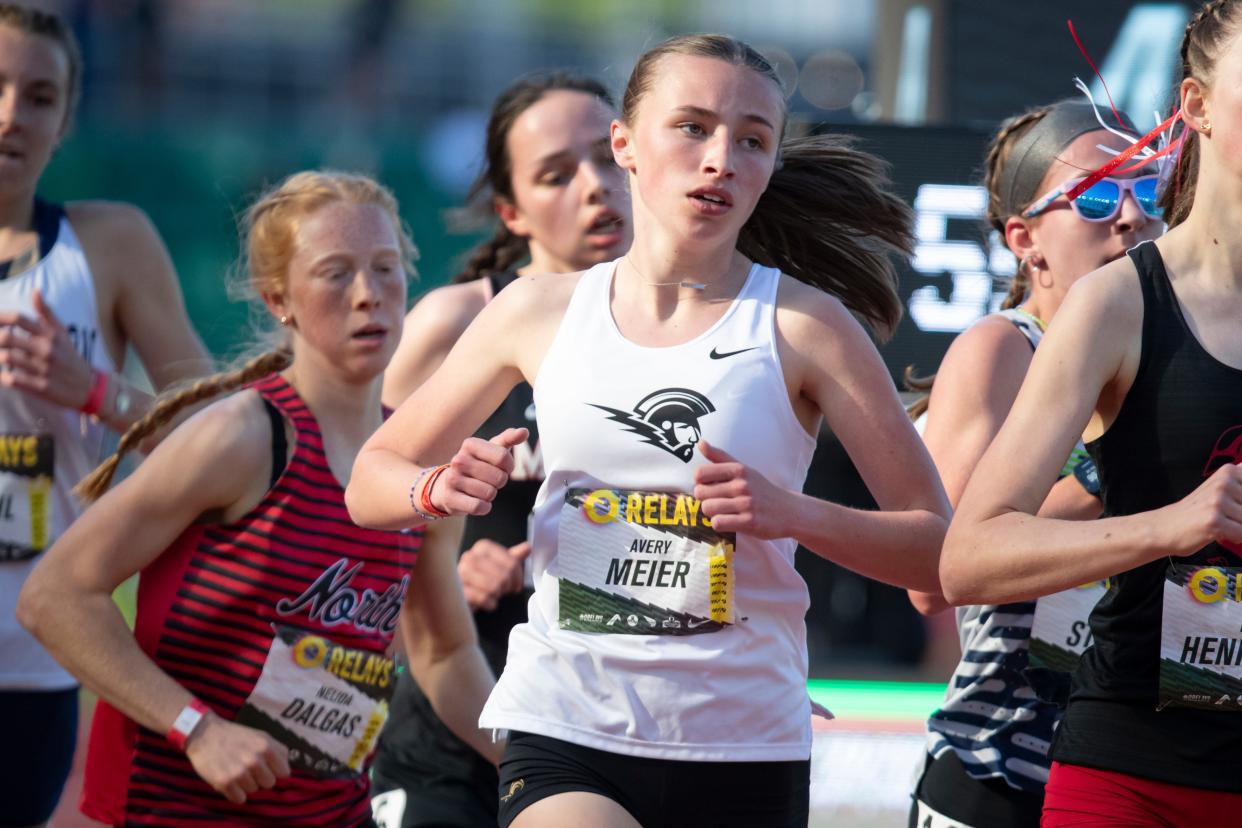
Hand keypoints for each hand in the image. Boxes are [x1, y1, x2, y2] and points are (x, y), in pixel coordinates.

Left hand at [0, 289, 95, 409]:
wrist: (89, 387)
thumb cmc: (70, 357)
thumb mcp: (62, 333)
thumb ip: (46, 312)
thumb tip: (35, 291)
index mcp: (50, 335)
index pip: (18, 318)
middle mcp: (47, 350)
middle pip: (7, 338)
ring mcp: (44, 369)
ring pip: (6, 358)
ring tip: (0, 357)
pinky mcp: (41, 387)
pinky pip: (12, 379)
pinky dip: (3, 377)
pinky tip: (4, 375)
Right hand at [185, 714, 290, 804]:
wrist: (204, 734)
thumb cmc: (235, 735)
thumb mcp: (261, 736)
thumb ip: (278, 750)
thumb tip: (287, 768)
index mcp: (266, 746)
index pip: (284, 772)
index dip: (276, 772)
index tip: (268, 768)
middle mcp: (254, 760)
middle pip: (269, 784)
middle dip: (260, 778)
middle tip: (248, 768)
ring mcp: (239, 772)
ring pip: (253, 791)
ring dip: (245, 784)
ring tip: (235, 770)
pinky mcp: (224, 783)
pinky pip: (239, 799)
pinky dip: (234, 793)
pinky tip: (229, 780)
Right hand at [428, 428, 527, 516]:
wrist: (448, 485)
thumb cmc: (476, 465)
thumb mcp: (491, 449)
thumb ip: (509, 439)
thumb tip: (524, 432)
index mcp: (470, 444)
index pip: (503, 457)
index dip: (508, 466)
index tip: (502, 467)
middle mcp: (458, 460)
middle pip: (499, 477)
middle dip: (499, 482)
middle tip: (488, 480)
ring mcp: (452, 479)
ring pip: (490, 493)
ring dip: (490, 494)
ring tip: (480, 489)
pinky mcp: (450, 498)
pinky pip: (479, 506)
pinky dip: (484, 507)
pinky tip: (477, 501)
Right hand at [458, 539, 530, 610]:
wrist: (461, 596)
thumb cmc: (482, 580)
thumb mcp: (499, 567)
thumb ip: (513, 557)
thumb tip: (528, 547)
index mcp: (482, 547)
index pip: (512, 562)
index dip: (518, 577)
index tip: (516, 584)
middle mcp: (469, 556)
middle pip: (504, 575)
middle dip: (507, 587)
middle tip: (503, 590)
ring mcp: (460, 573)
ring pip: (494, 586)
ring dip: (497, 595)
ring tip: (493, 594)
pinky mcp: (458, 590)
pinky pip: (483, 598)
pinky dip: (490, 604)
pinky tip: (487, 602)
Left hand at [692, 439, 789, 538]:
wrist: (789, 511)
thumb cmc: (761, 489)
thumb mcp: (744, 470)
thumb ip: (720, 457)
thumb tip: (700, 442)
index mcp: (739, 469)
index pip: (700, 473)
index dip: (699, 482)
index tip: (709, 486)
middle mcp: (742, 485)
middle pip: (700, 492)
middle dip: (705, 499)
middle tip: (717, 501)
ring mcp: (746, 504)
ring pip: (707, 508)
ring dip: (711, 513)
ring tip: (723, 511)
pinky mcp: (749, 522)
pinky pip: (718, 523)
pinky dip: (719, 524)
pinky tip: (729, 521)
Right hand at [1163, 462, 1241, 556]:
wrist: (1165, 525)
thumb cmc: (1196, 510)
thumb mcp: (1218, 486)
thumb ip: (1239, 479)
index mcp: (1228, 471)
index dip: (1241, 501)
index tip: (1232, 503)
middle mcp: (1224, 482)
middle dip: (1241, 516)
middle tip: (1225, 516)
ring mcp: (1218, 501)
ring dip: (1238, 527)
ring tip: (1221, 524)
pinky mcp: (1214, 520)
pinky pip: (1241, 534)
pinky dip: (1233, 538)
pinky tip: (1218, 533)